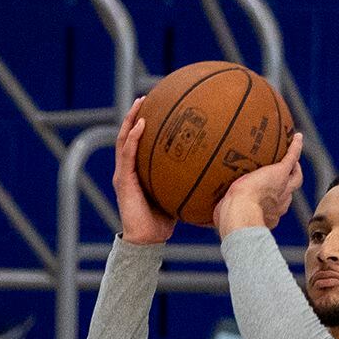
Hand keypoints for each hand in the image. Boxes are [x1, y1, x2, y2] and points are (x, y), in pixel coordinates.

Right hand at [112, 99, 175, 245]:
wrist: (147, 240)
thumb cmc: (163, 222)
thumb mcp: (178, 196)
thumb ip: (187, 183)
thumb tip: (215, 175)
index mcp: (138, 172)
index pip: (139, 144)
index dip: (144, 126)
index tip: (155, 108)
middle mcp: (128, 169)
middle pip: (129, 136)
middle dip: (135, 115)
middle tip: (145, 98)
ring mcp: (124, 173)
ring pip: (124, 139)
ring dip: (131, 120)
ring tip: (140, 103)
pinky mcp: (123, 179)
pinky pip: (127, 153)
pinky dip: (134, 137)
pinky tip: (142, 124)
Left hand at [212, 133, 304, 237]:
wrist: (240, 213)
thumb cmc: (231, 219)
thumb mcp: (226, 217)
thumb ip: (222, 213)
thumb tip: (210, 216)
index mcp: (268, 214)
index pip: (275, 207)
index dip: (274, 200)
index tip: (270, 196)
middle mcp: (279, 204)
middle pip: (289, 193)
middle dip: (289, 186)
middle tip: (288, 177)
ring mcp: (282, 188)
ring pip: (295, 177)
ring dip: (295, 168)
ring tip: (293, 157)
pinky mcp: (280, 173)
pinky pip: (291, 157)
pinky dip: (295, 148)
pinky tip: (297, 137)